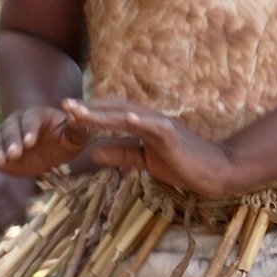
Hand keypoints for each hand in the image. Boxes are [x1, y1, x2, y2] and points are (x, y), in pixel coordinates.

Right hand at [0, 107, 88, 177]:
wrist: (51, 152)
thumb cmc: (66, 141)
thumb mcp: (76, 136)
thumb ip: (77, 126)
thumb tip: (74, 112)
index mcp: (37, 115)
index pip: (31, 119)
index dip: (30, 130)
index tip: (31, 142)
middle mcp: (18, 121)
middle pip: (11, 128)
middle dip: (12, 141)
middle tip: (15, 155)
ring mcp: (5, 134)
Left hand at [61, 98, 239, 197]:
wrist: (212, 171)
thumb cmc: (182, 164)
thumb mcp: (144, 160)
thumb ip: (121, 153)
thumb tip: (93, 152)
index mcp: (143, 123)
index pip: (113, 113)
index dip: (91, 111)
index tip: (67, 111)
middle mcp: (151, 119)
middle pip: (116, 109)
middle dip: (90, 107)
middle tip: (64, 104)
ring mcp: (162, 125)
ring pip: (129, 115)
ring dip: (105, 112)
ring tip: (82, 111)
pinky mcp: (173, 136)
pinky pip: (154, 126)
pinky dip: (140, 121)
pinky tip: (125, 117)